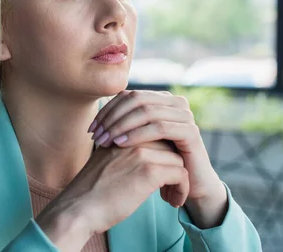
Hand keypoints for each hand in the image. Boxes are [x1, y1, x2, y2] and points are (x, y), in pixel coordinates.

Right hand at [35, 140, 188, 250]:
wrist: (77, 208)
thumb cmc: (91, 190)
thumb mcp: (107, 159)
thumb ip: (126, 151)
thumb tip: (148, 156)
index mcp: (124, 131)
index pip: (158, 135)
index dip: (164, 155)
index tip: (162, 175)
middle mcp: (134, 137)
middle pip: (170, 145)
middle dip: (174, 165)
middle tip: (169, 187)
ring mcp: (142, 152)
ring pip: (178, 160)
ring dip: (179, 181)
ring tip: (169, 197)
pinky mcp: (149, 171)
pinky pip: (181, 175)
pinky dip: (182, 190)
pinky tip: (173, 203)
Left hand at [89, 90, 227, 227]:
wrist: (187, 186)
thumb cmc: (158, 164)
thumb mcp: (138, 142)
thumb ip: (124, 126)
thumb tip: (96, 118)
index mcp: (162, 100)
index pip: (128, 95)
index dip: (107, 109)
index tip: (91, 129)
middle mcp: (175, 103)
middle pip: (136, 99)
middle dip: (112, 117)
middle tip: (96, 136)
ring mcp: (185, 115)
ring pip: (147, 111)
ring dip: (121, 125)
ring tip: (106, 141)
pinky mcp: (191, 132)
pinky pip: (160, 128)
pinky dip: (138, 134)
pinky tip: (121, 144)